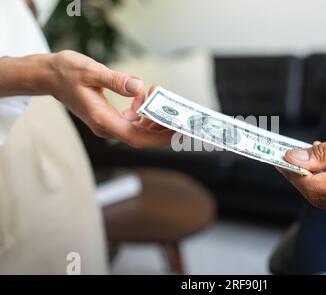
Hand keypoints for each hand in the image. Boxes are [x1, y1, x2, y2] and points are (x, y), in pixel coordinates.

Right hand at [49, 50, 172, 147]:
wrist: (50, 75)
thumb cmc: (67, 72)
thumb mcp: (91, 71)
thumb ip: (115, 80)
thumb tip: (138, 86)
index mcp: (102, 120)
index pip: (136, 137)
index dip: (158, 137)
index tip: (176, 131)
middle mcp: (106, 126)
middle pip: (141, 136)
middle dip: (162, 128)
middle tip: (180, 116)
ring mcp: (108, 123)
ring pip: (138, 128)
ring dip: (153, 116)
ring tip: (161, 95)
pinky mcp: (109, 117)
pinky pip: (132, 119)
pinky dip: (143, 109)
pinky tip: (145, 93)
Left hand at [279, 123, 325, 221]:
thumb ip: (325, 151)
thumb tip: (294, 157)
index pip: (312, 185)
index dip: (292, 172)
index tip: (280, 158)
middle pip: (313, 195)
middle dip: (298, 176)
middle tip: (289, 156)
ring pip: (321, 199)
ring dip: (310, 179)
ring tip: (311, 156)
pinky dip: (323, 184)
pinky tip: (324, 166)